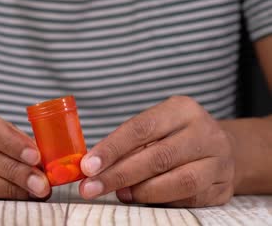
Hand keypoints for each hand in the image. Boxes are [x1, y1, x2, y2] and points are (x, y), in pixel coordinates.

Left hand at [79, 96, 234, 206]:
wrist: (218, 146)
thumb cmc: (173, 136)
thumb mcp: (153, 128)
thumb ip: (127, 145)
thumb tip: (94, 168)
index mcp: (182, 109)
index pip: (141, 129)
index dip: (112, 149)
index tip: (87, 167)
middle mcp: (205, 131)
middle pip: (159, 157)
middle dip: (119, 175)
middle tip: (91, 188)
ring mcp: (219, 160)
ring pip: (180, 181)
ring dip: (143, 191)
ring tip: (120, 194)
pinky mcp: (224, 187)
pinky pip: (191, 199)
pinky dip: (163, 202)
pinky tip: (144, 199)